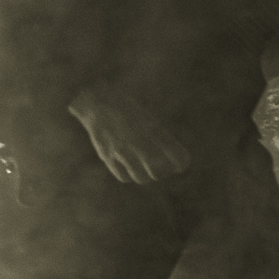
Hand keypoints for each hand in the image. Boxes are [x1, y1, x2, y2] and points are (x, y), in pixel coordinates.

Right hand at [68, 81, 190, 183]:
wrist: (96, 100)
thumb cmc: (125, 106)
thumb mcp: (147, 116)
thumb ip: (159, 136)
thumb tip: (172, 154)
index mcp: (152, 130)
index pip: (175, 155)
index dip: (181, 162)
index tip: (182, 164)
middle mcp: (138, 142)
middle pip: (157, 172)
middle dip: (163, 171)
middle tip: (162, 167)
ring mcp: (122, 151)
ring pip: (141, 177)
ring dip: (146, 175)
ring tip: (145, 169)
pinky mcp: (107, 156)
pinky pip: (123, 176)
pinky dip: (129, 175)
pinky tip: (130, 167)